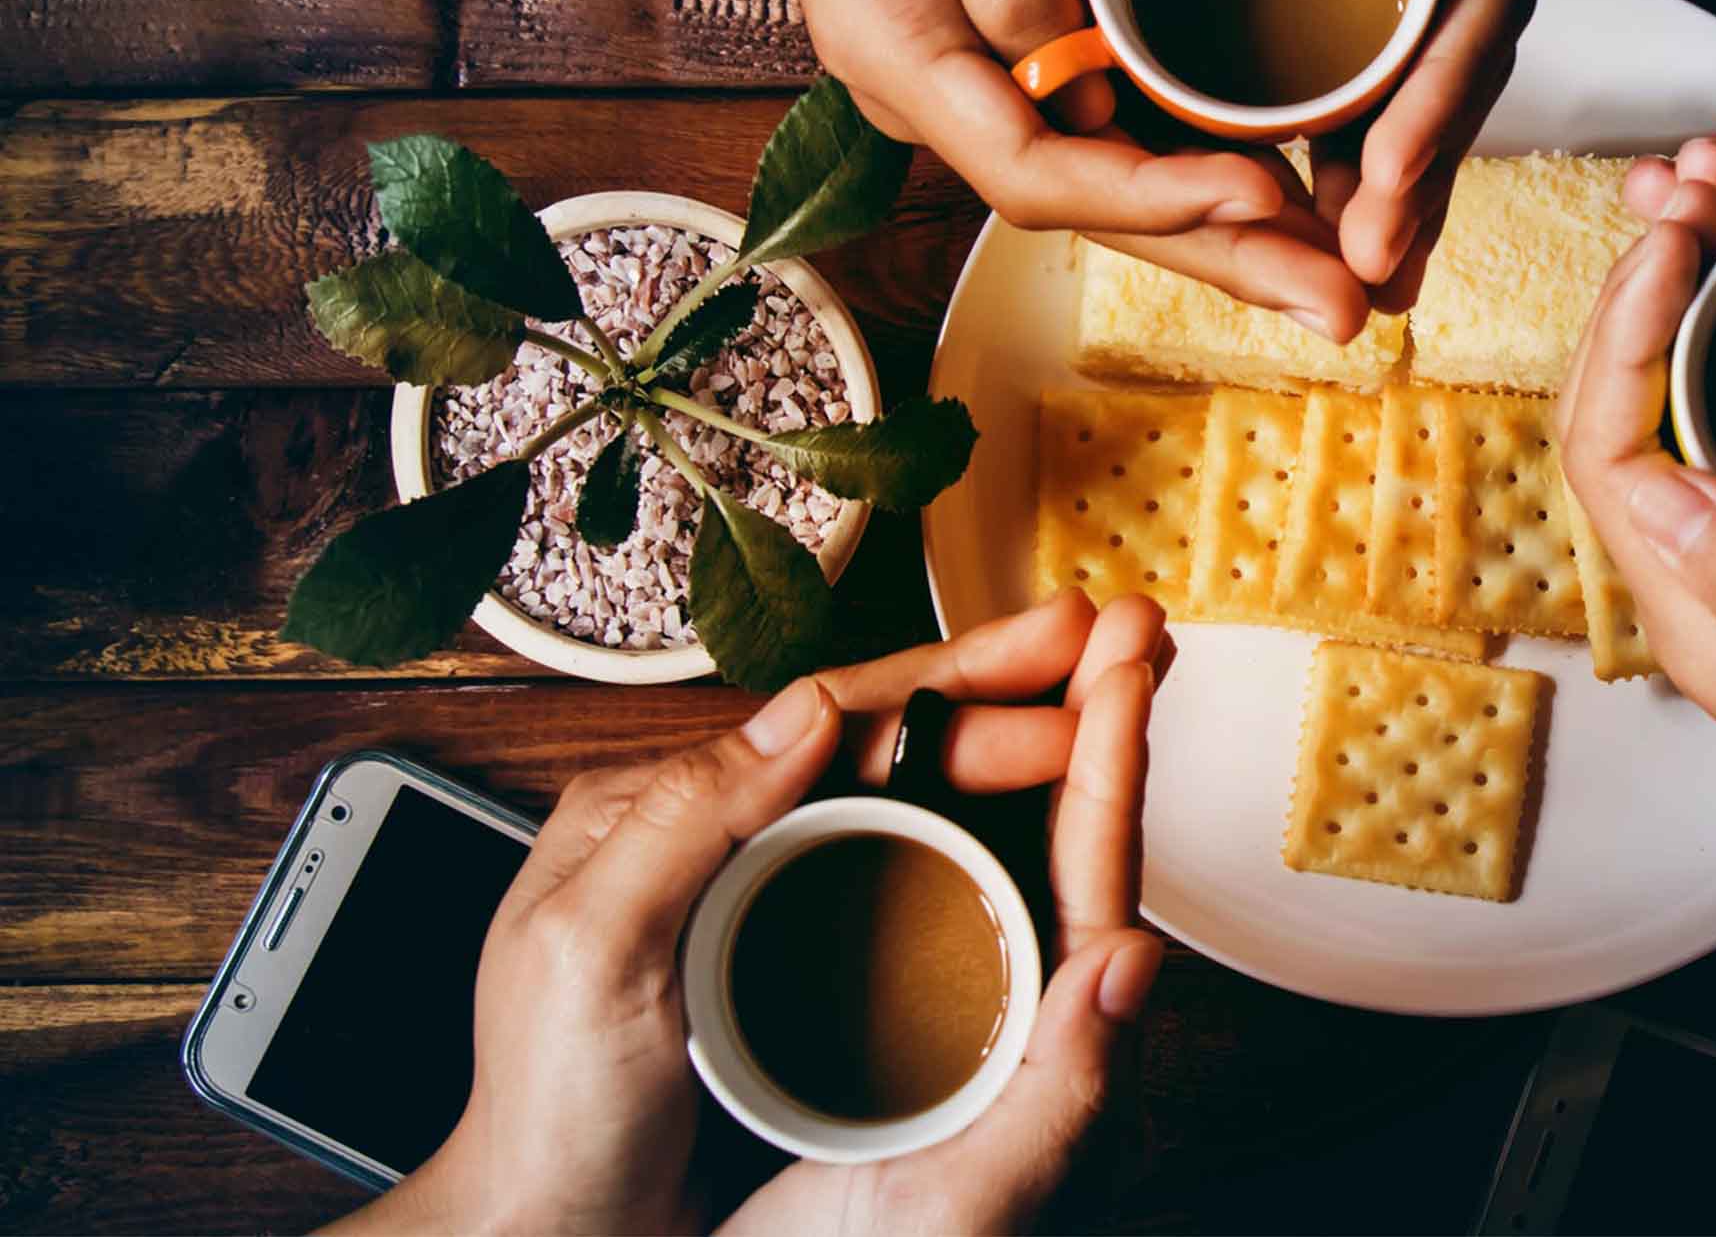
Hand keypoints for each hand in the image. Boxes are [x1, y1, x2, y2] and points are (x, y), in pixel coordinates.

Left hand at [353, 592, 1165, 1235]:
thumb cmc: (550, 1113)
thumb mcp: (592, 952)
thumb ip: (686, 818)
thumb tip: (805, 707)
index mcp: (654, 811)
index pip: (828, 718)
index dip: (953, 684)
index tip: (1052, 656)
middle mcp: (713, 836)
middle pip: (880, 741)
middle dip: (1003, 689)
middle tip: (1115, 651)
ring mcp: (757, 897)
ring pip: (901, 793)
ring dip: (1005, 745)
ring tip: (1099, 706)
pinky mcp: (793, 961)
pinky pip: (897, 864)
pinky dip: (977, 825)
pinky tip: (1039, 813)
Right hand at [720, 0, 1301, 311]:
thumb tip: (1082, 87)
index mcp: (902, 57)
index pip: (1035, 169)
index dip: (1155, 194)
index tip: (1262, 194)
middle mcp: (941, 96)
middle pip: (1094, 208)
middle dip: (1223, 257)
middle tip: (1344, 309)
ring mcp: (983, 82)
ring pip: (1119, 183)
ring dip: (1232, 234)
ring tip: (1343, 282)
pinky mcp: (1026, 51)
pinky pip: (1124, 130)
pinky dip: (1205, 167)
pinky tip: (1292, 197)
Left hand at [1002, 0, 1541, 319]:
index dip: (1444, 96)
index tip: (1392, 174)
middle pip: (1453, 65)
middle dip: (1420, 179)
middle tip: (1370, 268)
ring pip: (1410, 96)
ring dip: (1392, 199)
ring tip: (1356, 286)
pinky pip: (1360, 90)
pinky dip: (1347, 168)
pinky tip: (1322, 237)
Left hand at [1556, 181, 1715, 890]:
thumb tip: (1658, 481)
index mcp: (1706, 618)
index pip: (1607, 445)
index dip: (1627, 325)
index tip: (1683, 234)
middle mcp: (1698, 598)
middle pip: (1616, 417)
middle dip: (1638, 292)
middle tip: (1697, 192)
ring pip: (1663, 420)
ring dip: (1677, 311)